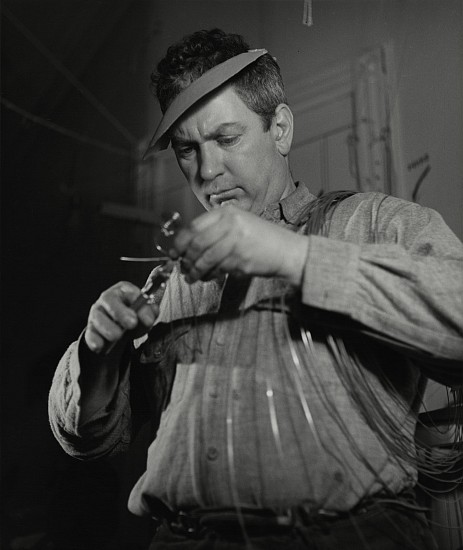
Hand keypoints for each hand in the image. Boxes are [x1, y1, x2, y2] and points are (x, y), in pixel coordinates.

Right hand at [84, 281, 158, 354]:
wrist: (122, 326)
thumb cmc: (134, 315)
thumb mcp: (146, 313)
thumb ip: (150, 313)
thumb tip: (149, 317)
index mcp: (124, 290)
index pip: (131, 293)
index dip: (140, 306)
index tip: (148, 320)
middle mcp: (107, 299)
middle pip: (110, 300)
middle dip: (121, 312)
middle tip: (132, 323)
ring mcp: (97, 313)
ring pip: (98, 317)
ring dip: (108, 327)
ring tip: (117, 336)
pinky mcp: (91, 328)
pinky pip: (90, 333)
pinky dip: (94, 340)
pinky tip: (100, 345)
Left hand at [171, 206, 307, 284]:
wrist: (286, 250)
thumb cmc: (260, 240)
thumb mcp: (238, 225)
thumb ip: (215, 230)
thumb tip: (186, 246)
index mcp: (227, 213)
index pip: (194, 227)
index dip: (180, 242)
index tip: (174, 253)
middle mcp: (230, 224)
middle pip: (197, 243)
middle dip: (186, 259)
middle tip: (182, 268)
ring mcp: (236, 240)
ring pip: (205, 258)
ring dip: (195, 271)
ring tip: (191, 278)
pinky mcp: (240, 258)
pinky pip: (217, 269)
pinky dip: (209, 275)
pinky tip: (208, 277)